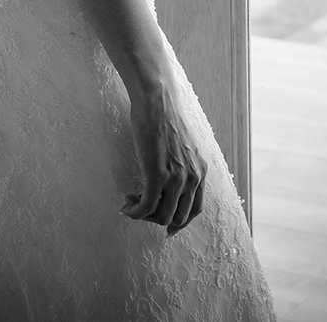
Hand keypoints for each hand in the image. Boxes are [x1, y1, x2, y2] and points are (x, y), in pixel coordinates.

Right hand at [122, 78, 207, 236]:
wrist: (157, 100)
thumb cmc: (164, 117)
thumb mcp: (183, 145)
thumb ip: (183, 165)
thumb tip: (171, 182)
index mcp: (200, 171)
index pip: (195, 210)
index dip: (178, 222)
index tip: (164, 227)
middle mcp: (192, 178)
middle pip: (177, 217)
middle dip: (157, 218)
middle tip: (141, 207)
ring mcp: (176, 178)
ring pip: (161, 216)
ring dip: (144, 216)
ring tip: (131, 203)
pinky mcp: (157, 174)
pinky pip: (146, 206)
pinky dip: (134, 212)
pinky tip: (126, 205)